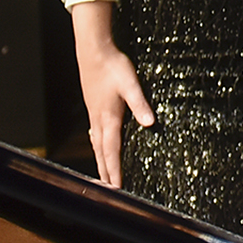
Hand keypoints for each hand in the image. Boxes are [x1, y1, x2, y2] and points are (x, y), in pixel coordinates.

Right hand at [70, 0, 154, 188]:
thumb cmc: (114, 66)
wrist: (93, 50)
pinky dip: (97, 145)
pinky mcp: (93, 107)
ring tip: (103, 176)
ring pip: (97, 144)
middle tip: (109, 192)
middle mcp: (99, 119)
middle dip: (106, 172)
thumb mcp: (131, 84)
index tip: (116, 188)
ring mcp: (94, 113)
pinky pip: (95, 133)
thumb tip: (149, 123)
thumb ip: (140, 104)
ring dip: (101, 161)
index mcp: (109, 118)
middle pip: (102, 152)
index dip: (114, 170)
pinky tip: (98, 145)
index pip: (112, 151)